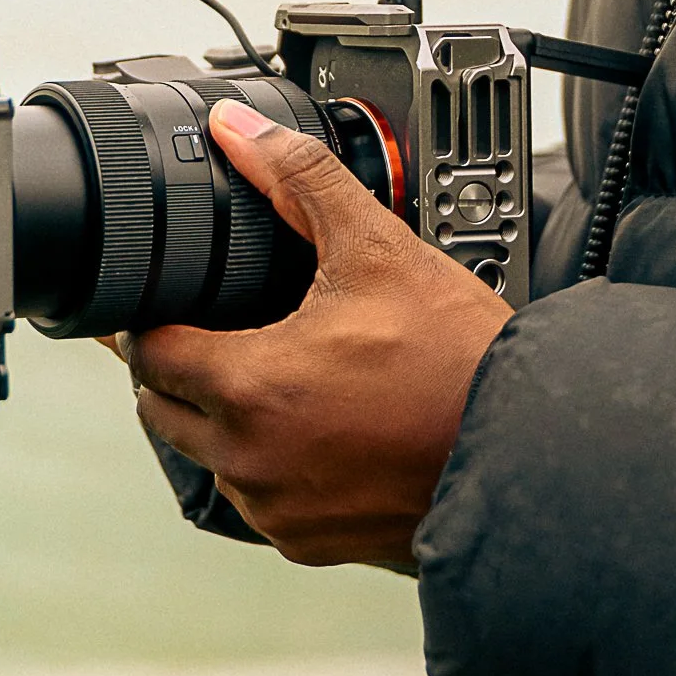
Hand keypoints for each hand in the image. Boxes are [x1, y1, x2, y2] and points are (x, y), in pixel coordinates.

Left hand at [122, 98, 512, 568]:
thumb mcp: (377, 249)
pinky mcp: (308, 542)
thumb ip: (298, 180)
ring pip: (208, 456)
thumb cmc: (458, 363)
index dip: (151, 319)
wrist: (526, 452)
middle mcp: (250, 460)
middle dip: (179, 368)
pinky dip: (268, 465)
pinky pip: (258, 500)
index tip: (165, 303)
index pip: (149, 352)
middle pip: (164, 408)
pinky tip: (309, 427)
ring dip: (221, 420)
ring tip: (273, 375)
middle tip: (215, 330)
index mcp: (250, 387)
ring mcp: (277, 509)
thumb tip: (239, 133)